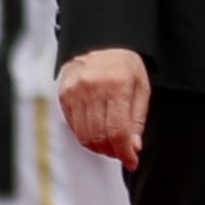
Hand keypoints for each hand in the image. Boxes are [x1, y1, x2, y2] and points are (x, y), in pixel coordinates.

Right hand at [60, 46, 150, 170]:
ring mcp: (74, 92)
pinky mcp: (63, 95)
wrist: (101, 43)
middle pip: (98, 136)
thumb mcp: (141, 88)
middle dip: (112, 151)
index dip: (125, 152)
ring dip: (98, 146)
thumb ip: (137, 119)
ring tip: (111, 144)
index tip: (132, 161)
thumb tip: (133, 148)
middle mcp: (92, 88)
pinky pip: (73, 126)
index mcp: (116, 85)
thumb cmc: (126, 67)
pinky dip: (86, 136)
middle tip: (122, 152)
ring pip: (83, 134)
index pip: (118, 130)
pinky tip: (97, 132)